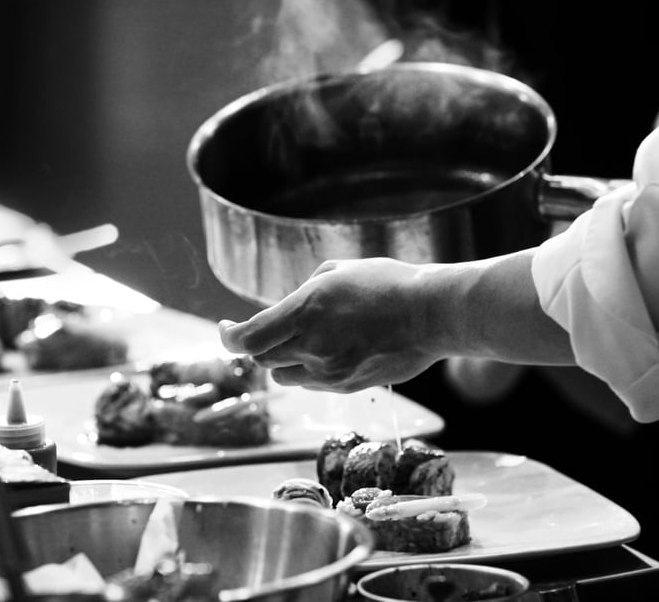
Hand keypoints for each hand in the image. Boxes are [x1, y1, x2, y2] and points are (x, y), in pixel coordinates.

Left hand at [218, 258, 443, 391]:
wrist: (432, 314)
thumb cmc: (389, 283)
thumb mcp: (338, 271)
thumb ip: (304, 293)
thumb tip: (288, 307)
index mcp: (306, 311)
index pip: (249, 340)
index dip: (228, 337)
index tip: (226, 328)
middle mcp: (314, 346)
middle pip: (263, 360)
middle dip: (259, 345)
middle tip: (265, 330)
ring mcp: (331, 372)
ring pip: (286, 376)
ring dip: (285, 360)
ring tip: (306, 338)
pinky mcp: (347, 386)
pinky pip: (313, 383)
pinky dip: (310, 370)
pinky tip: (330, 349)